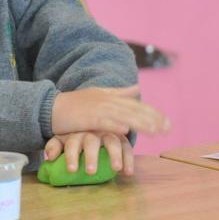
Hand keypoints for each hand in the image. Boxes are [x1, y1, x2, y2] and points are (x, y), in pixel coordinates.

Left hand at [45, 131, 134, 175]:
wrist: (91, 117)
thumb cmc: (75, 133)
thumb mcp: (62, 136)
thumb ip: (54, 146)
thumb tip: (49, 156)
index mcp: (76, 131)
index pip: (72, 142)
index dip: (71, 156)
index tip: (71, 170)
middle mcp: (93, 131)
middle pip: (92, 142)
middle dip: (91, 157)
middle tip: (91, 172)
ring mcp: (108, 133)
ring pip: (113, 142)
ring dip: (115, 156)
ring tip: (115, 169)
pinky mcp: (121, 137)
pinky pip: (127, 146)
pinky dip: (129, 159)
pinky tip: (128, 172)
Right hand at [51, 86, 169, 136]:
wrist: (51, 107)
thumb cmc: (75, 104)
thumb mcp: (99, 95)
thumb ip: (119, 92)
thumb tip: (138, 87)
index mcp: (111, 97)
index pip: (137, 105)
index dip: (153, 113)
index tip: (167, 123)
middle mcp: (107, 101)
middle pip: (134, 110)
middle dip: (152, 120)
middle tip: (167, 129)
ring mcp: (97, 108)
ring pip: (123, 116)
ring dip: (139, 123)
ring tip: (154, 131)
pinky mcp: (87, 118)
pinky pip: (103, 122)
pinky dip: (114, 125)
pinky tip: (125, 131)